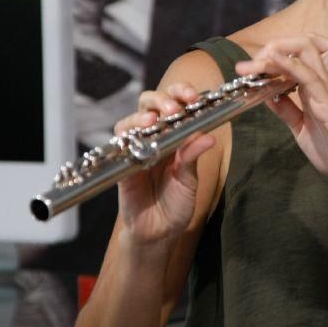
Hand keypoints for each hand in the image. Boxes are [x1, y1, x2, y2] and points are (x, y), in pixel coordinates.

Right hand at [113, 83, 215, 246]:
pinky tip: (138, 136)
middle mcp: (153, 138)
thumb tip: (208, 135)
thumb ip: (192, 156)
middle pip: (149, 103)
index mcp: (174, 136)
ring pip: (131, 120)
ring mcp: (135, 150)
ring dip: (142, 115)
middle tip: (174, 108)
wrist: (159, 232)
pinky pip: (118, 145)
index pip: (175, 103)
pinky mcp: (122, 165)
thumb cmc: (177, 204)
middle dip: (162, 98)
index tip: (194, 96)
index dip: (181, 94)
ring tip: (155, 119)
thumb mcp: (189, 179)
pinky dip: (127, 136)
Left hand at [235, 33, 327, 181]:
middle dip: (271, 48)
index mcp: (313, 90)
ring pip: (304, 54)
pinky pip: (310, 77)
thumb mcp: (301, 128)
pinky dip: (290, 66)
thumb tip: (267, 96)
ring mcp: (325, 91)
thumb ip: (287, 111)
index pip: (294, 59)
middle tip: (248, 65)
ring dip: (275, 54)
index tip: (249, 69)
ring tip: (254, 63)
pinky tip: (274, 60)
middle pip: (299, 47)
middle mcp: (320, 84)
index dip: (270, 58)